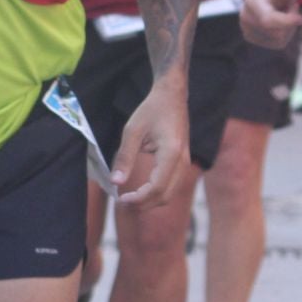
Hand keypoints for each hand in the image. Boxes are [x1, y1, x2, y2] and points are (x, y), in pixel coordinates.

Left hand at [112, 78, 190, 207]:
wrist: (171, 97)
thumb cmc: (151, 111)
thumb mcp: (132, 131)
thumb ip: (125, 157)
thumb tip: (115, 182)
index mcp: (172, 154)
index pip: (156, 187)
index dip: (138, 198)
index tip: (120, 199)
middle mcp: (183, 162)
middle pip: (164, 196)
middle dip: (143, 204)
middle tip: (121, 203)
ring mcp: (185, 164)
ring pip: (169, 194)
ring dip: (149, 201)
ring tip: (127, 200)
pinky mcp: (182, 163)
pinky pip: (171, 186)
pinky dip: (155, 193)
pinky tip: (139, 192)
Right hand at [242, 0, 301, 48]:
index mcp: (252, 1)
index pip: (268, 20)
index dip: (287, 22)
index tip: (301, 18)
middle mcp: (245, 17)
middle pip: (276, 33)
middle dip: (290, 22)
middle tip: (293, 6)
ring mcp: (246, 29)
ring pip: (278, 40)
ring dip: (289, 29)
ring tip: (285, 13)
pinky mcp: (252, 38)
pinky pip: (277, 44)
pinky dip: (285, 35)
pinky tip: (282, 22)